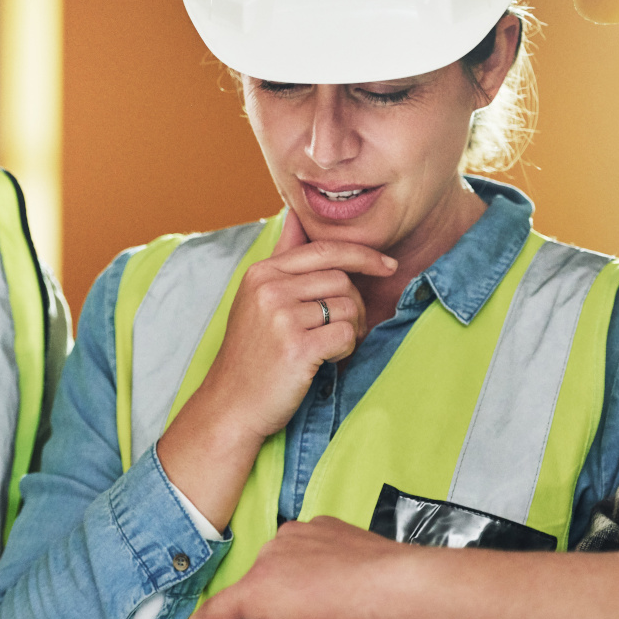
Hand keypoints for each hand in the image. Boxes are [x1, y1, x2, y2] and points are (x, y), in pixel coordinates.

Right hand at [156, 212, 395, 529]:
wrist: (231, 406)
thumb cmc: (252, 355)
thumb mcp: (256, 299)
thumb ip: (281, 259)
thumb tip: (296, 213)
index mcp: (261, 273)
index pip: (324, 250)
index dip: (362, 254)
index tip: (387, 264)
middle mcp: (269, 289)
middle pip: (341, 279)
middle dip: (354, 304)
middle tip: (344, 329)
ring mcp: (281, 318)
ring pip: (349, 306)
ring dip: (352, 329)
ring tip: (331, 346)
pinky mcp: (296, 347)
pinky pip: (346, 334)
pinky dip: (346, 349)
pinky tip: (326, 361)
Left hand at [169, 516, 417, 618]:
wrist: (398, 590)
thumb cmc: (392, 593)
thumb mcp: (359, 585)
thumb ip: (332, 591)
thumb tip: (318, 615)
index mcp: (312, 533)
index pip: (295, 578)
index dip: (311, 605)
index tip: (327, 601)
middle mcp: (286, 540)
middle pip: (275, 601)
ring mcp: (269, 562)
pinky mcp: (256, 592)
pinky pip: (215, 617)